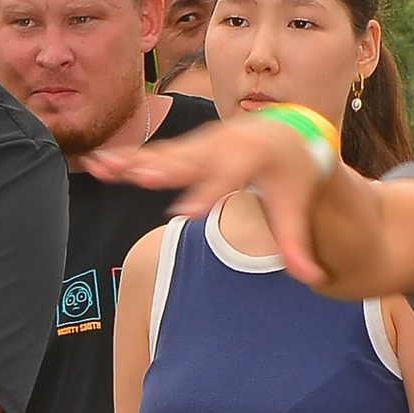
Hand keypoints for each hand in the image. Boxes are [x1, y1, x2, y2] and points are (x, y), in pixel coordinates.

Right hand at [86, 109, 337, 282]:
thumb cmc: (291, 175)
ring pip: (163, 155)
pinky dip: (127, 158)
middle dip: (163, 170)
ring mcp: (201, 144)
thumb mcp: (296, 207)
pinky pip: (154, 153)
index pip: (227, 180)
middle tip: (138, 178)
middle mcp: (222, 144)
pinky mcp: (187, 148)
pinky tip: (99, 163)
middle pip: (188, 160)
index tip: (182, 214)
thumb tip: (314, 279)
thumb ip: (297, 244)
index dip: (205, 196)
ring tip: (101, 166)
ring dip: (131, 161)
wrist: (286, 133)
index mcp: (252, 156)